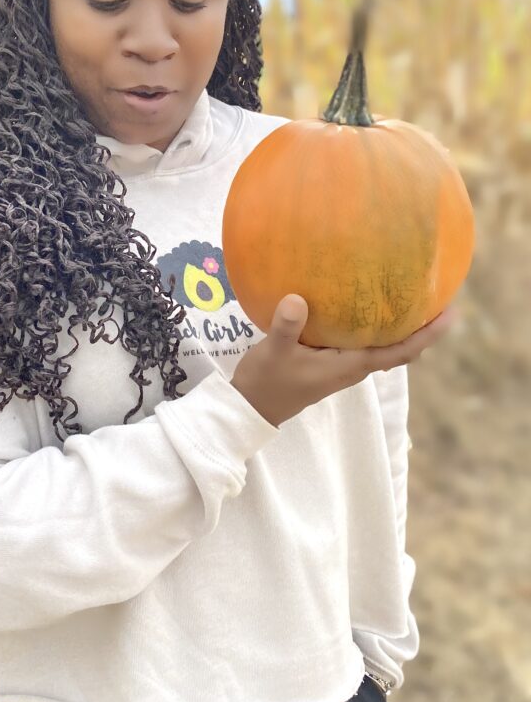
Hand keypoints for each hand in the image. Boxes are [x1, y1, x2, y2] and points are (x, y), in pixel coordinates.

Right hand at [230, 294, 457, 428]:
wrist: (251, 408)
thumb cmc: (266, 383)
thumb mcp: (274, 353)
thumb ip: (287, 327)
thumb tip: (298, 298)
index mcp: (350, 366)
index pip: (401, 351)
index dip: (428, 334)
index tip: (451, 313)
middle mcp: (353, 367)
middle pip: (400, 347)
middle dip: (421, 326)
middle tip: (437, 295)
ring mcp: (342, 365)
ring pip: (382, 344)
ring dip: (399, 325)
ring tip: (410, 293)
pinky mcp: (330, 361)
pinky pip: (362, 340)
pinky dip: (373, 324)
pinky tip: (365, 302)